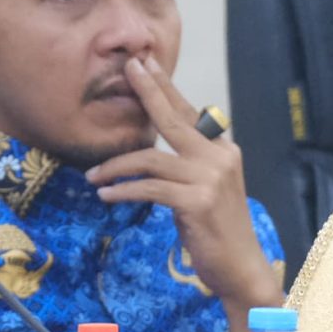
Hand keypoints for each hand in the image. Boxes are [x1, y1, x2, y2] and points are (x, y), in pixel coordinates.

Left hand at [84, 55, 281, 331]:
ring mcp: (210, 178)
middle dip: (147, 91)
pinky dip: (123, 191)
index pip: (188, 111)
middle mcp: (219, 156)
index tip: (144, 64)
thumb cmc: (218, 230)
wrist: (241, 268)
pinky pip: (149, 189)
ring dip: (115, 167)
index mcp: (223, 149)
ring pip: (151, 159)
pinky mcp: (196, 201)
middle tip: (126, 69)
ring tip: (92, 177)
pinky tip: (105, 196)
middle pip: (173, 118)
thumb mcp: (208, 188)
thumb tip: (156, 148)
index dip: (165, 87)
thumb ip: (189, 163)